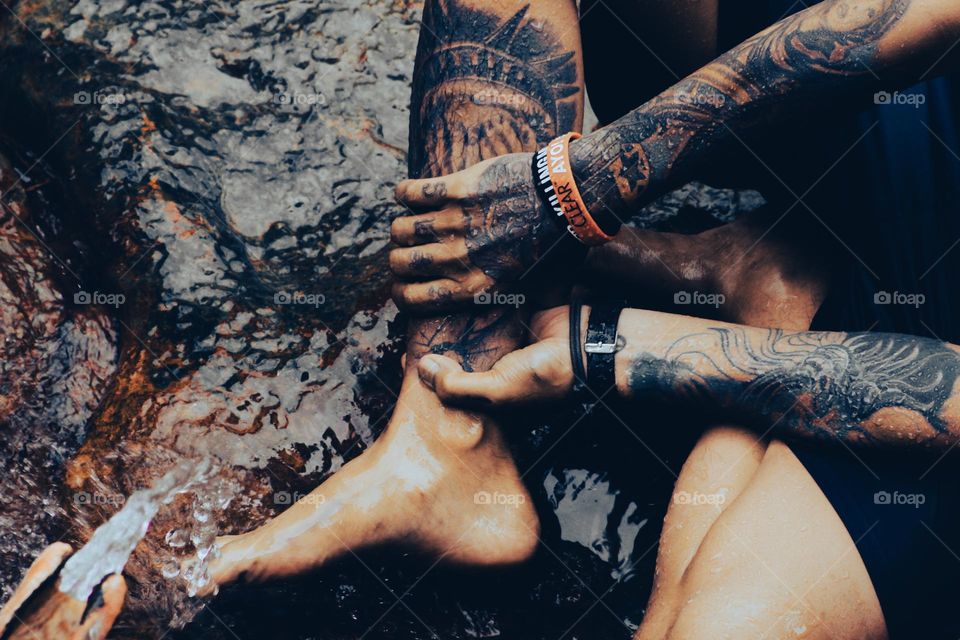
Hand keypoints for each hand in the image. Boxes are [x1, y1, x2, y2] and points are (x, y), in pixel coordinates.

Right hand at [390, 152, 565, 310]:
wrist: (567, 198)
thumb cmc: (556, 244)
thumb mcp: (538, 288)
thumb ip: (516, 303)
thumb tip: (512, 320)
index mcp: (473, 287)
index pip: (411, 298)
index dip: (400, 292)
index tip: (404, 282)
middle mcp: (458, 258)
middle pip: (399, 263)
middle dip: (398, 258)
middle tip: (408, 250)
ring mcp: (456, 222)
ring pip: (401, 229)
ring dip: (402, 226)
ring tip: (411, 222)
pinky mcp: (458, 189)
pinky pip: (411, 192)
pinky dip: (405, 192)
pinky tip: (410, 195)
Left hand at [417, 306, 580, 405]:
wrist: (586, 343)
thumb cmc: (546, 377)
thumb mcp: (497, 392)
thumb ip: (456, 386)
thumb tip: (422, 368)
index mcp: (493, 404)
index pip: (453, 399)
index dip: (430, 388)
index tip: (406, 369)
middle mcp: (496, 379)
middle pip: (457, 369)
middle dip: (436, 359)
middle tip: (410, 343)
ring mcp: (503, 352)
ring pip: (468, 343)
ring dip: (450, 333)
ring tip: (423, 321)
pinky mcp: (510, 325)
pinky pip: (482, 319)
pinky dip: (468, 313)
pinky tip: (447, 305)